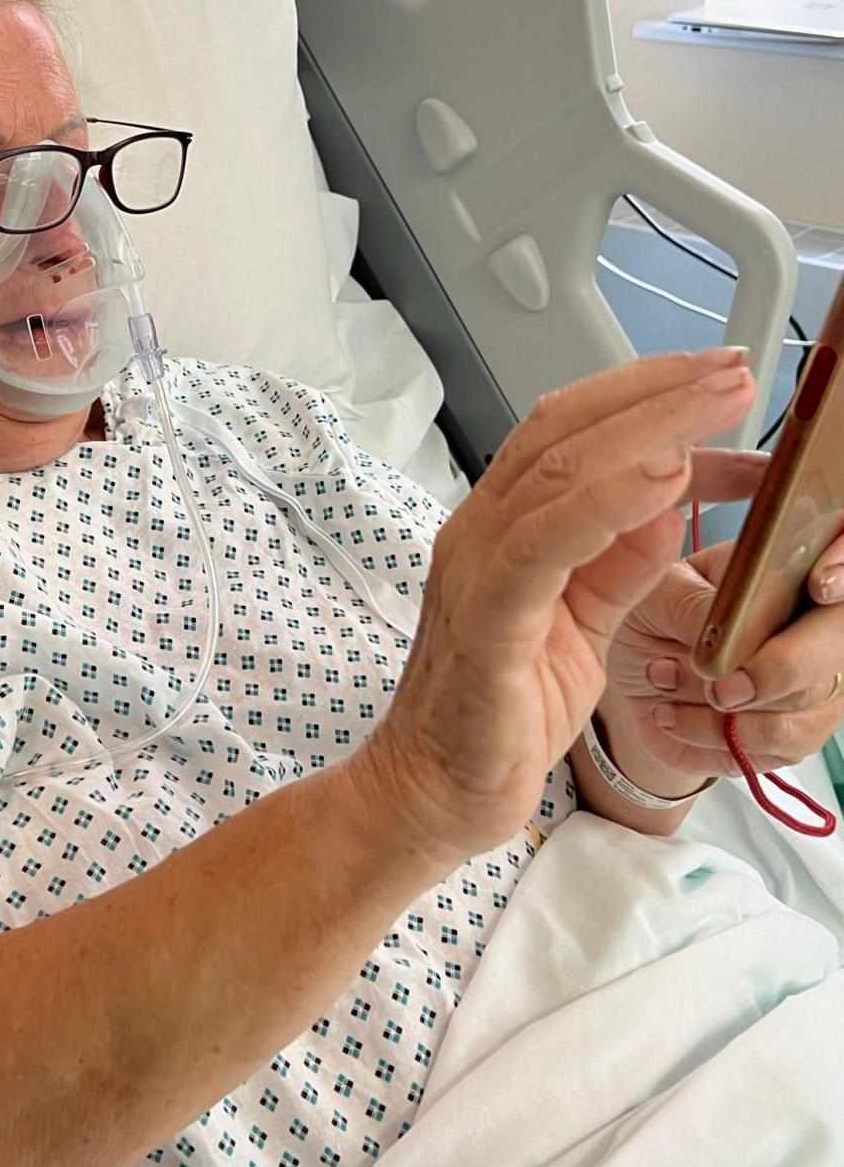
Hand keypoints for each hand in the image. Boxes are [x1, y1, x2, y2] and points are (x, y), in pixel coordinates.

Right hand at [365, 347, 756, 873]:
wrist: (433, 793)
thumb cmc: (499, 714)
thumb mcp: (584, 624)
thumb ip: (618, 562)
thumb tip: (669, 497)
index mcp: (504, 526)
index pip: (570, 430)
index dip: (644, 392)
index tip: (717, 379)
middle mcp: (481, 532)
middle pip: (566, 431)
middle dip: (658, 393)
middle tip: (734, 373)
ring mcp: (476, 571)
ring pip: (559, 473)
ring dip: (647, 430)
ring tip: (715, 408)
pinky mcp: (486, 623)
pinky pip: (545, 548)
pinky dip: (606, 505)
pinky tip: (664, 480)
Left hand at [606, 508, 843, 777]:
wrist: (635, 683)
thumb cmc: (652, 621)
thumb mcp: (655, 595)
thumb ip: (691, 602)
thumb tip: (726, 623)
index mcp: (785, 565)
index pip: (839, 557)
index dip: (841, 567)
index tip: (819, 585)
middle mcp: (812, 622)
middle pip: (837, 641)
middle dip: (782, 665)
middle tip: (719, 683)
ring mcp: (814, 679)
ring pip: (810, 701)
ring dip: (730, 706)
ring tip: (663, 679)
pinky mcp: (796, 730)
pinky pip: (782, 742)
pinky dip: (718, 734)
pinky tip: (674, 714)